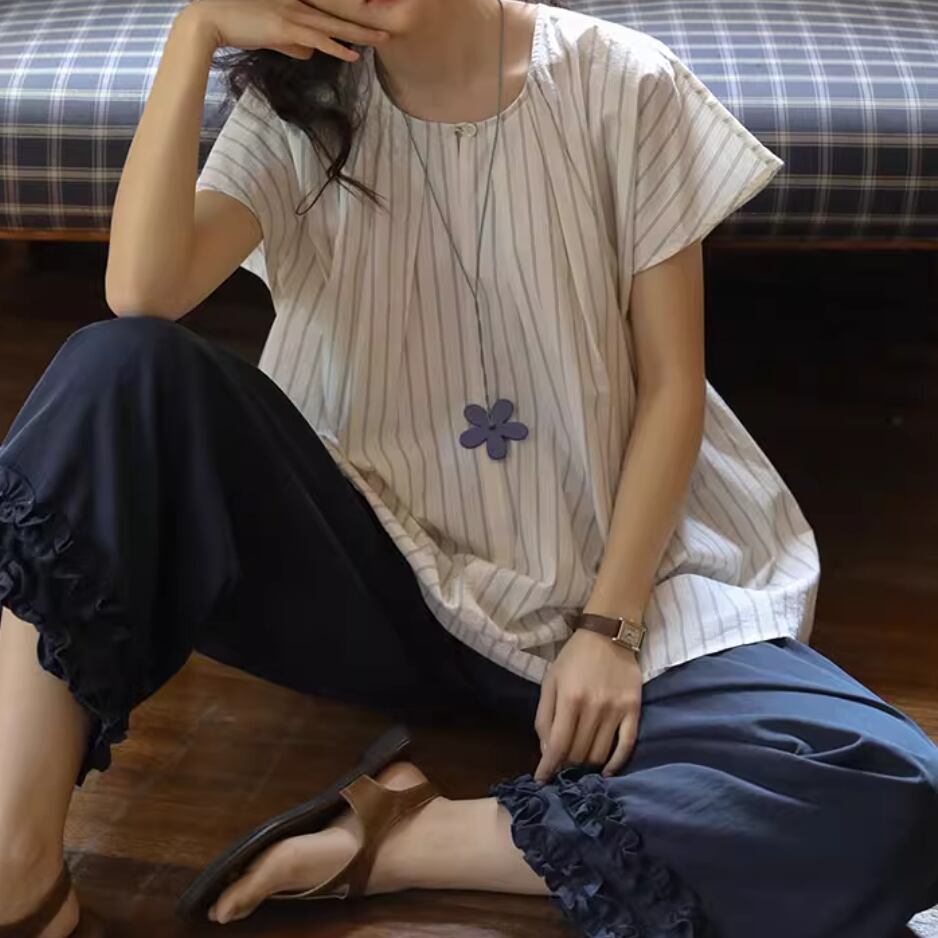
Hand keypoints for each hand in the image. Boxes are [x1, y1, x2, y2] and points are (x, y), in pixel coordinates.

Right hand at [183, 0, 389, 60]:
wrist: (213, 19)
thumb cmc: (238, 24)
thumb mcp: (271, 34)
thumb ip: (292, 43)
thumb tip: (310, 54)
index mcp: (295, 3)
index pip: (330, 9)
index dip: (351, 16)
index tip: (371, 21)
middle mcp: (298, 4)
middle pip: (339, 14)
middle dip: (366, 21)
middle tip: (389, 26)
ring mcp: (294, 14)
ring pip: (335, 25)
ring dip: (360, 34)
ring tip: (382, 39)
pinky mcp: (286, 27)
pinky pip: (319, 39)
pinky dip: (338, 48)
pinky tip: (353, 55)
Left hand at [533, 627, 641, 781]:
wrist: (608, 635)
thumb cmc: (574, 658)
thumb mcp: (550, 681)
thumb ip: (545, 717)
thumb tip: (547, 751)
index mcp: (570, 699)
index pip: (558, 746)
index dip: (548, 768)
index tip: (542, 781)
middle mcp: (594, 708)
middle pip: (579, 753)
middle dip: (566, 766)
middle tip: (561, 770)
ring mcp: (616, 710)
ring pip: (600, 754)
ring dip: (587, 767)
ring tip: (579, 770)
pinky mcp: (634, 710)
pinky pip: (627, 745)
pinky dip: (616, 763)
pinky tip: (606, 771)